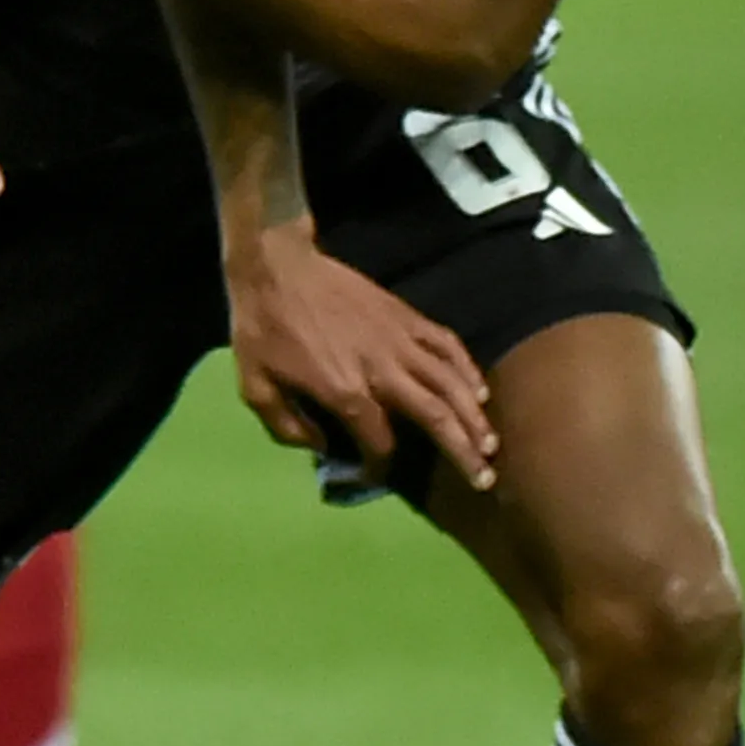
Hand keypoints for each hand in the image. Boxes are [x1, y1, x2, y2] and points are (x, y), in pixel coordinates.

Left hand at [226, 222, 494, 490]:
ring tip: (490, 443)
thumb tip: (320, 448)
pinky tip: (478, 390)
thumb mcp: (254, 387)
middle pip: (434, 417)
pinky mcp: (407, 316)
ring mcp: (399, 340)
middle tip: (485, 478)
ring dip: (475, 416)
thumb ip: (285, 427)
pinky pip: (447, 344)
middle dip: (462, 451)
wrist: (278, 267)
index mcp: (344, 392)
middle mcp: (382, 370)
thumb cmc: (263, 329)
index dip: (381, 464)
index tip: (378, 473)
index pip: (379, 441)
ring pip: (450, 383)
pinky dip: (467, 369)